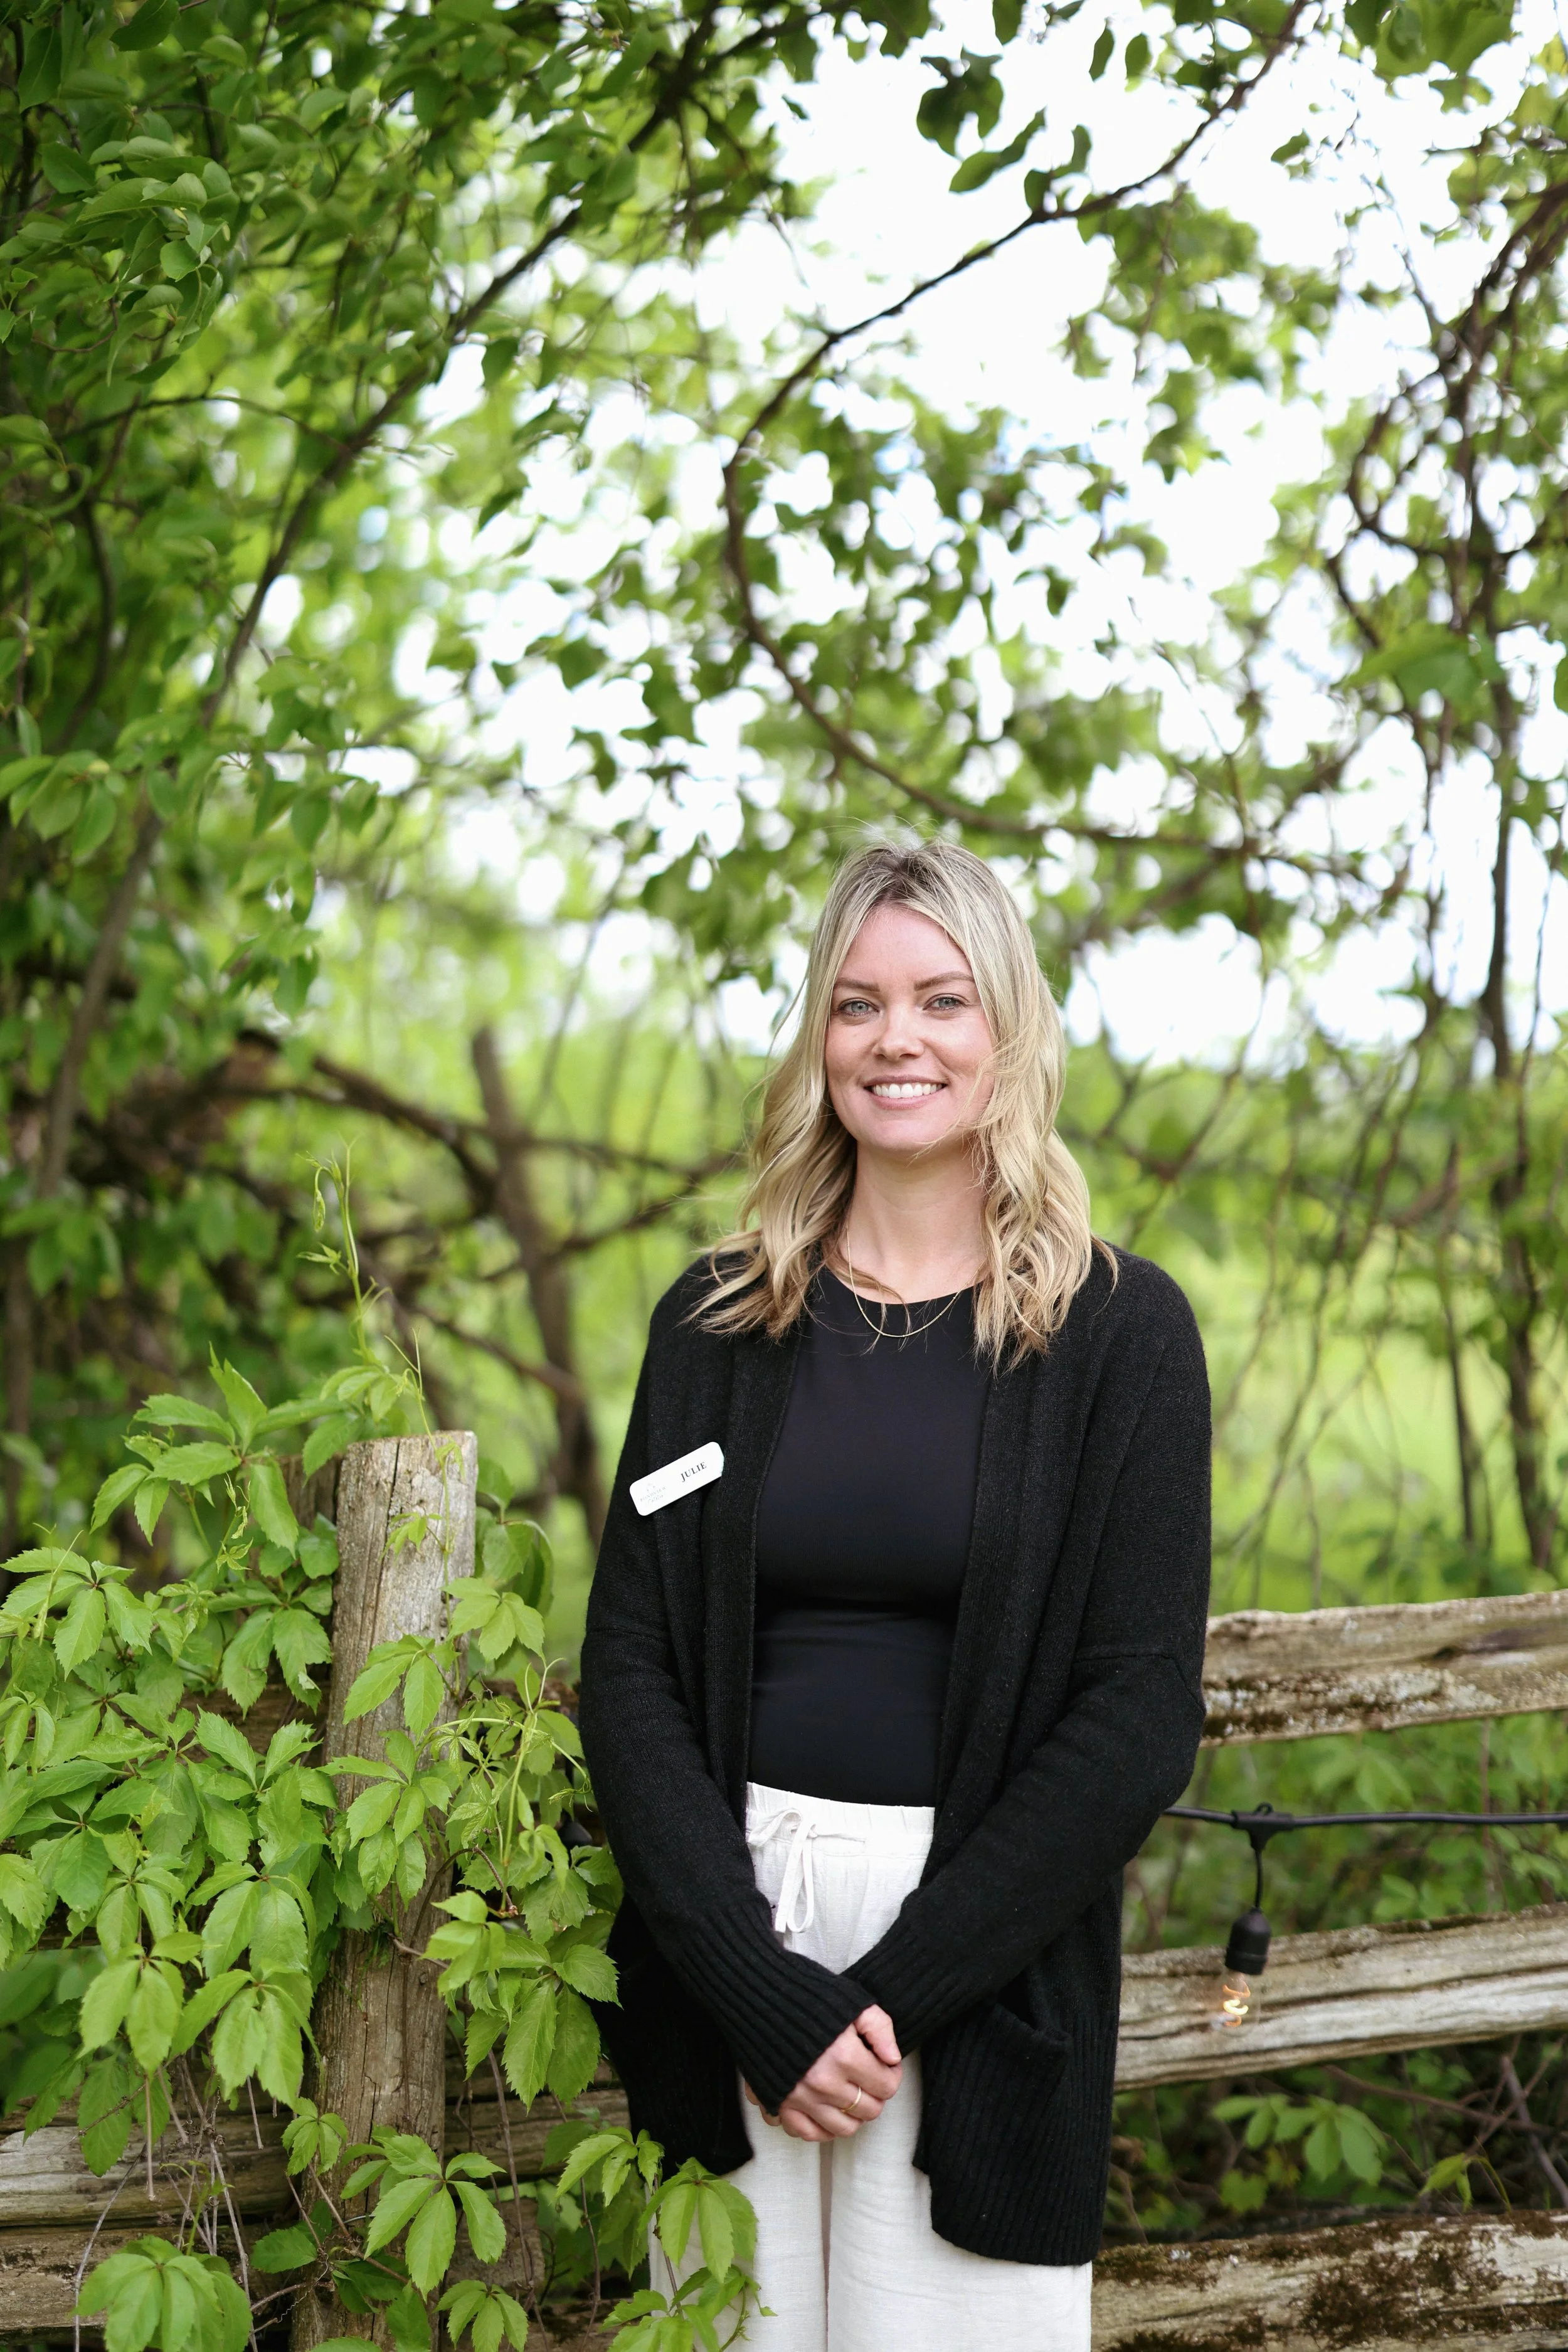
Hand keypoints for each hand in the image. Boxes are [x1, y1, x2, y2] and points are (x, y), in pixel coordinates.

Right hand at [750, 2006, 901, 2141]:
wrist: (758, 1997)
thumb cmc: (808, 1996)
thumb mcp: (851, 2001)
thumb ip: (879, 2028)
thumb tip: (893, 2058)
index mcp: (844, 2055)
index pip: (886, 2087)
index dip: (892, 2076)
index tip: (886, 2066)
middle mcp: (824, 2082)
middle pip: (869, 2110)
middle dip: (875, 2095)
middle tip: (869, 2079)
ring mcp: (801, 2097)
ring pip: (844, 2128)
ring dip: (853, 2114)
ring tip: (850, 2094)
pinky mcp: (780, 2103)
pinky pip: (809, 2134)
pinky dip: (822, 2128)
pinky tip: (826, 2109)